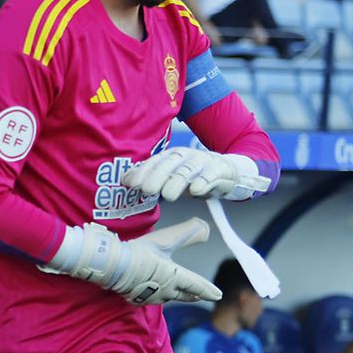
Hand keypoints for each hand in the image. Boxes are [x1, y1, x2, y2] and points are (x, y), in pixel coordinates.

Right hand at [43, 218, 220, 305]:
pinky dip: (153, 293)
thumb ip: (186, 234)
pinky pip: (149, 297)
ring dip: (172, 293)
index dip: (208, 290)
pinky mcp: (135, 298)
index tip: (218, 295)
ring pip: (166, 296)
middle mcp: (166, 291)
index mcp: (175, 277)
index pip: (197, 285)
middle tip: (200, 296)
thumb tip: (205, 227)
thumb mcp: (165, 240)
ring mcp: (150, 296)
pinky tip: (148, 289)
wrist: (113, 265)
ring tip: (174, 290)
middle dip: (193, 295)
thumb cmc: (140, 252)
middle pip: (184, 295)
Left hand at [121, 147, 269, 202]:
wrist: (226, 170)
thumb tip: (125, 180)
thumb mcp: (172, 176)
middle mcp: (184, 156)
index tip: (131, 184)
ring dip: (177, 183)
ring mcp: (202, 161)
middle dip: (156, 176)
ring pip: (187, 171)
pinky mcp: (218, 169)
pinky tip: (196, 191)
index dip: (142, 172)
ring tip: (169, 195)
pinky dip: (203, 182)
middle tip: (148, 190)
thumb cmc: (193, 176)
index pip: (154, 162)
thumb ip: (151, 177)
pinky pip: (210, 175)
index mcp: (170, 156)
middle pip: (169, 165)